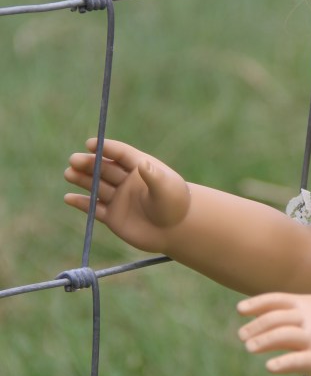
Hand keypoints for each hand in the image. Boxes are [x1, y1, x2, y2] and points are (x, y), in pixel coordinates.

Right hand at [64, 138, 190, 253]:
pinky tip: (68, 198)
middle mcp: (127, 181)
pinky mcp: (113, 217)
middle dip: (89, 163)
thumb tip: (143, 163)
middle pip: (104, 168)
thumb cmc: (176, 205)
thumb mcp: (166, 188)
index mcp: (140, 168)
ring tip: (68, 174)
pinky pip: (94, 209)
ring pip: (96, 186)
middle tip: (73, 160)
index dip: (105, 148)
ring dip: (82, 180)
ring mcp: (119, 199)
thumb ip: (154, 176)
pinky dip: (81, 204)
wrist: (177, 231)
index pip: (120, 154)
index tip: (90, 144)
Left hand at [238, 293, 310, 375]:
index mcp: (307, 304)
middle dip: (256, 326)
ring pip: (283, 336)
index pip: (277, 300)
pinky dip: (281, 363)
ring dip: (263, 341)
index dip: (256, 304)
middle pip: (276, 319)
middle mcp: (310, 319)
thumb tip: (262, 316)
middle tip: (243, 336)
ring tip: (250, 347)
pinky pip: (297, 361)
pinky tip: (270, 367)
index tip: (240, 310)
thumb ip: (294, 312)